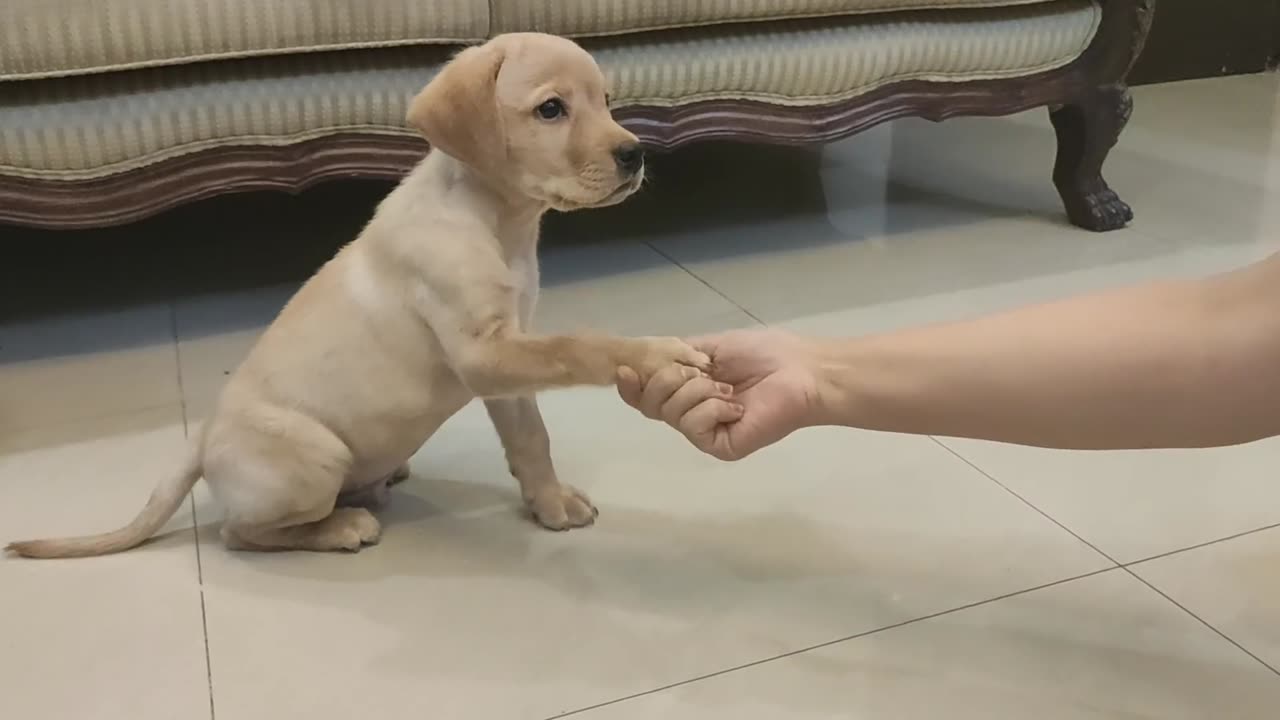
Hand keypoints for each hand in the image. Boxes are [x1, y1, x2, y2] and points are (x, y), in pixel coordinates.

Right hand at [617, 329, 822, 460]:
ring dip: (697, 390)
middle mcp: (691, 413)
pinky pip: (692, 426)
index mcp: (688, 390)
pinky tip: (736, 405)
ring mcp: (705, 432)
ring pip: (670, 413)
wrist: (801, 371)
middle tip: (702, 370)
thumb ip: (676, 354)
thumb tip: (642, 361)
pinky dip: (711, 407)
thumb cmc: (764, 355)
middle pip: (650, 404)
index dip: (631, 386)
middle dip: (669, 379)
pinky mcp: (719, 446)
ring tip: (728, 388)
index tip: (625, 371)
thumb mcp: (712, 346)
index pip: (646, 396)